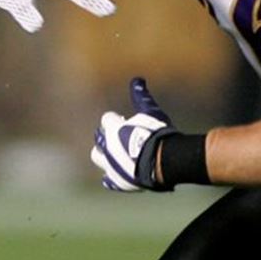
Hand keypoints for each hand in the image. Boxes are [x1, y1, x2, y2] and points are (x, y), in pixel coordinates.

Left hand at [91, 77, 176, 191]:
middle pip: (99, 138)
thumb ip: (141, 97)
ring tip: (116, 155)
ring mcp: (110, 165)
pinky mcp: (117, 181)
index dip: (117, 120)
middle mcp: (107, 146)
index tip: (125, 122)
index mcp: (112, 128)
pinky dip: (111, 177)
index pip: (107, 119)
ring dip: (104, 155)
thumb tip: (137, 78)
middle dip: (108, 136)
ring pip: (97, 157)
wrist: (163, 162)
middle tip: (123, 138)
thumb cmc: (158, 135)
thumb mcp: (151, 113)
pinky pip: (108, 179)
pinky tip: (116, 175)